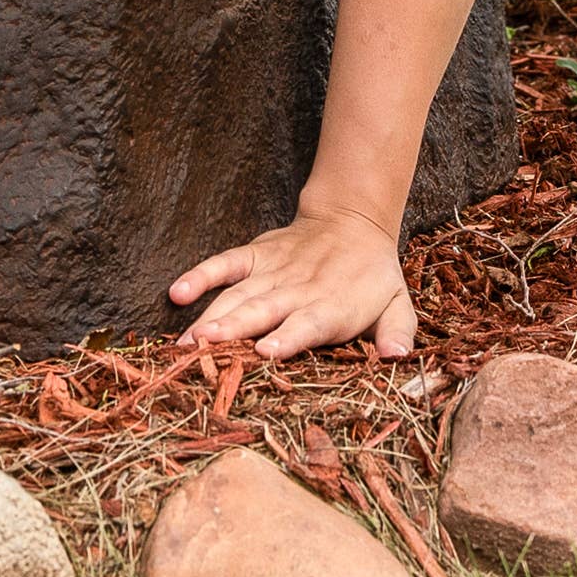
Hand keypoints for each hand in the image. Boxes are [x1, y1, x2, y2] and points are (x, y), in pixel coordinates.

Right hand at [169, 202, 417, 359]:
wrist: (353, 220)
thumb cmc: (371, 276)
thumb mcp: (397, 302)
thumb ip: (398, 331)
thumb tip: (399, 356)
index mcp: (331, 307)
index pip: (308, 324)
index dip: (288, 337)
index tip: (265, 351)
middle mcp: (298, 289)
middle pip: (262, 312)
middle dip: (233, 331)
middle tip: (203, 352)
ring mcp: (273, 271)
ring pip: (238, 295)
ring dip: (211, 316)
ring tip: (184, 342)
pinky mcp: (256, 255)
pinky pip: (225, 263)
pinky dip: (202, 275)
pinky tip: (177, 292)